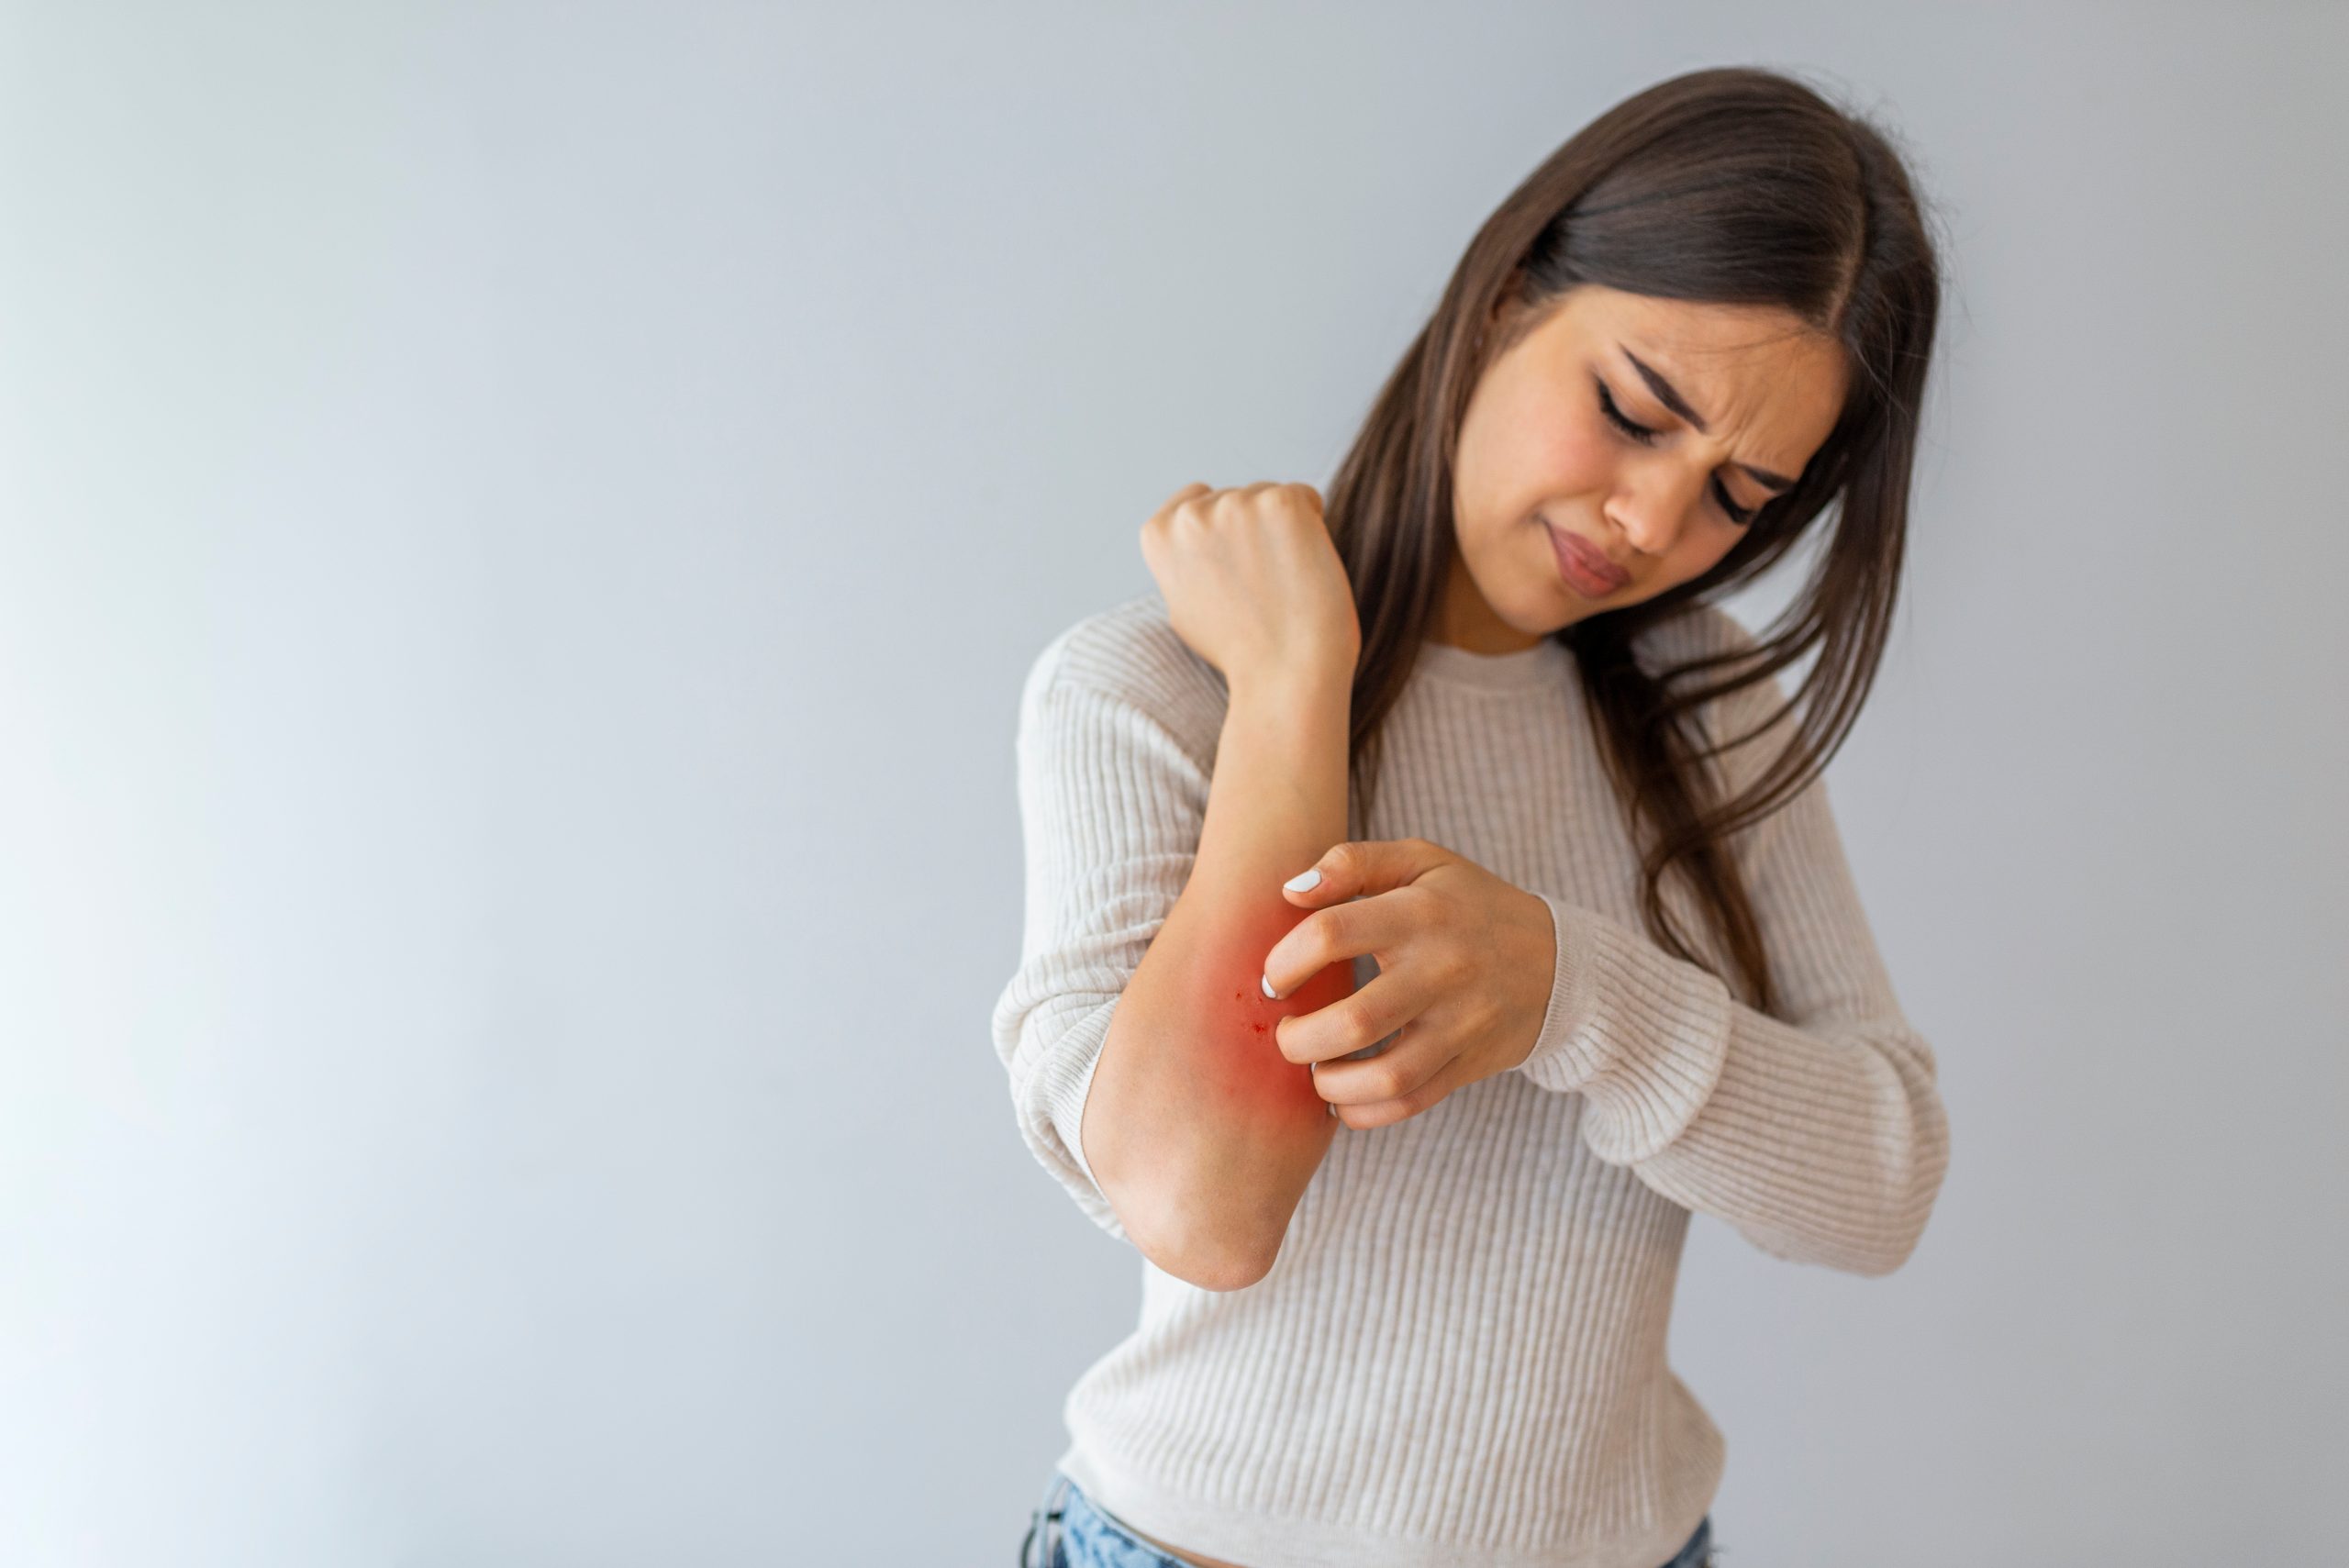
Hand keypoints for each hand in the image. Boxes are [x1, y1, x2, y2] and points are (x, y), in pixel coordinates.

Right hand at [1138, 481, 1360, 691]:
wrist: (1284, 676)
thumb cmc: (1240, 652)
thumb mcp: (1183, 606)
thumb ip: (1184, 562)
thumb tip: (1197, 538)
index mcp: (1158, 535)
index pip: (1194, 499)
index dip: (1223, 533)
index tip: (1235, 570)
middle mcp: (1190, 515)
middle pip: (1235, 497)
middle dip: (1253, 530)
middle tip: (1262, 587)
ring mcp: (1235, 504)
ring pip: (1269, 497)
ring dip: (1283, 530)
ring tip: (1282, 584)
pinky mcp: (1280, 503)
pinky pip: (1306, 498)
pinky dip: (1313, 527)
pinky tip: (1304, 568)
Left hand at [1259, 838, 1557, 1128]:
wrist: (1557, 962)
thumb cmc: (1468, 905)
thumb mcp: (1421, 862)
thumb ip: (1353, 863)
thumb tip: (1290, 891)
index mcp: (1420, 913)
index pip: (1332, 934)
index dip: (1285, 960)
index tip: (1273, 978)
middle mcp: (1441, 971)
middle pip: (1354, 1020)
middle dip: (1298, 1038)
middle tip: (1285, 1032)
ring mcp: (1459, 1024)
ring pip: (1385, 1076)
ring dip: (1329, 1084)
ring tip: (1312, 1070)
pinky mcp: (1468, 1064)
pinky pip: (1409, 1104)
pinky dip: (1364, 1112)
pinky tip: (1342, 1098)